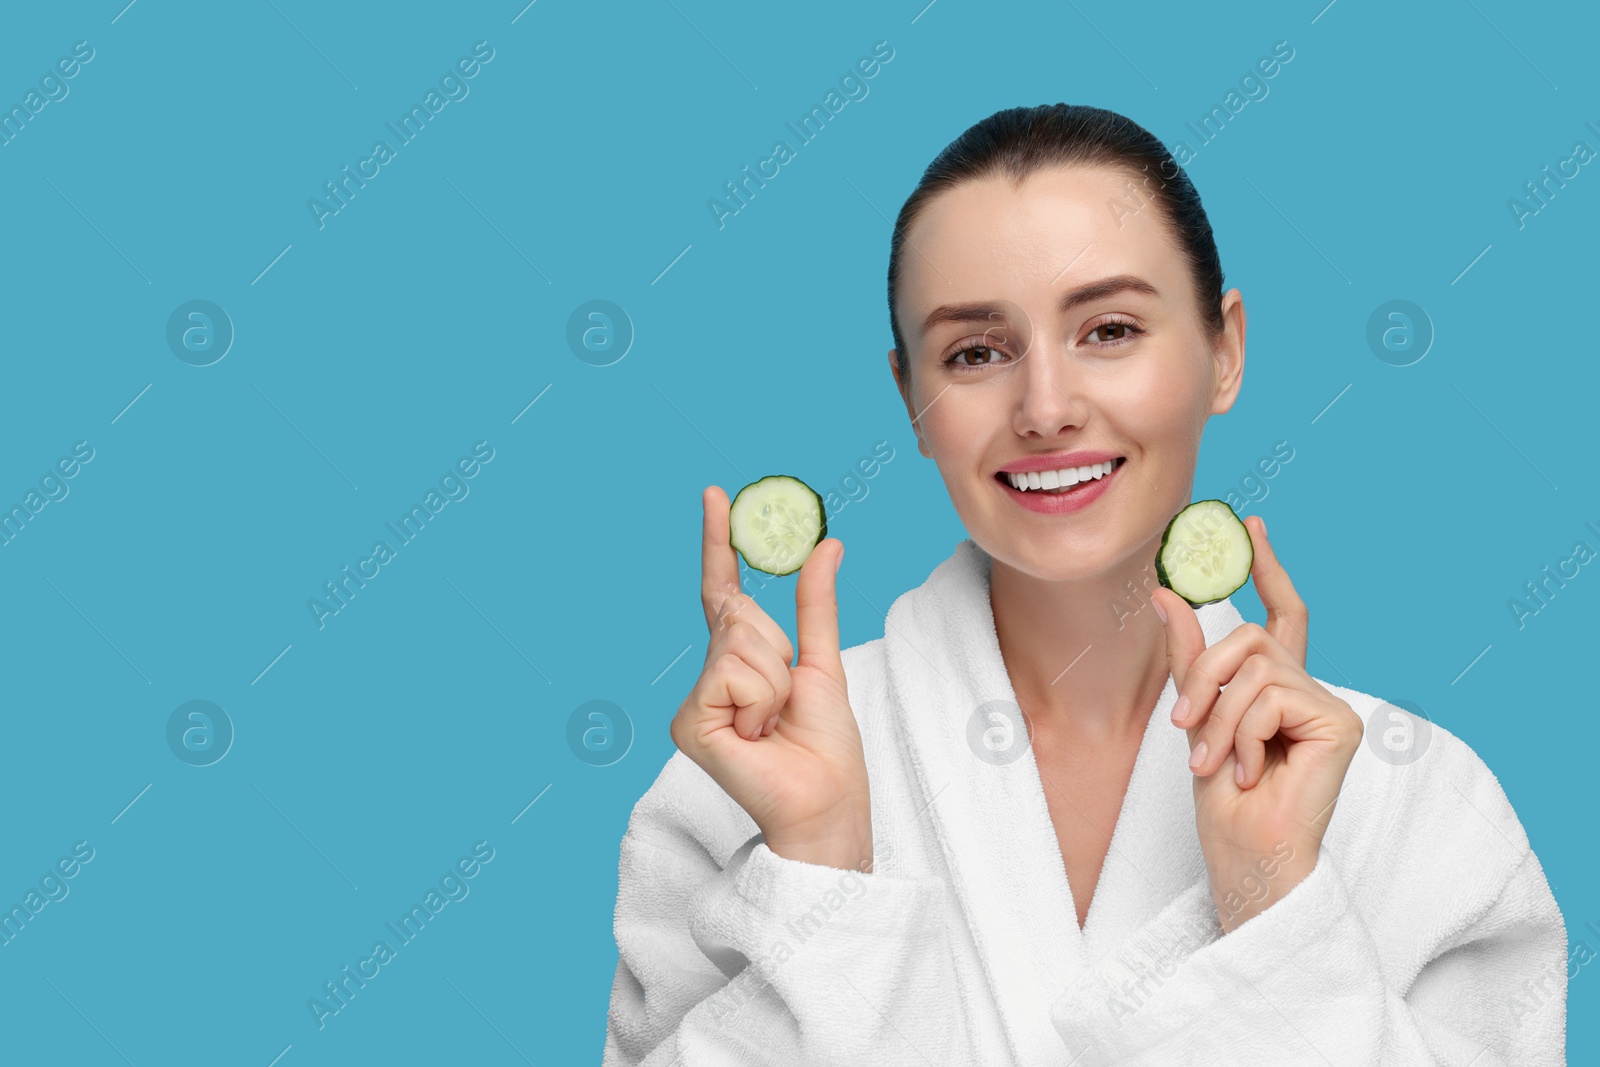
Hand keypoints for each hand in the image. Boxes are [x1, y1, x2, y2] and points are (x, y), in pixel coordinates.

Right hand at [670, 485, 871, 871]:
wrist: (827, 802)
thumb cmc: (825, 748)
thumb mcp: (824, 663)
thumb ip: (817, 605)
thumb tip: (828, 545)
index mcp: (737, 662)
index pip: (724, 591)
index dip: (719, 543)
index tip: (715, 495)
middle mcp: (708, 678)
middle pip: (740, 615)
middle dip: (779, 650)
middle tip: (786, 701)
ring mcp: (695, 701)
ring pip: (740, 642)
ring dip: (775, 681)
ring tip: (774, 723)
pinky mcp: (690, 722)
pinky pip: (734, 673)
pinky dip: (761, 700)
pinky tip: (757, 735)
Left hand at [1152, 515, 1363, 932]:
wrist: (1243, 854)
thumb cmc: (1222, 800)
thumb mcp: (1194, 716)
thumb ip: (1189, 656)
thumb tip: (1167, 591)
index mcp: (1278, 687)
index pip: (1281, 614)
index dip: (1267, 568)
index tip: (1251, 525)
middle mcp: (1309, 689)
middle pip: (1250, 638)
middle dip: (1204, 679)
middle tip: (1184, 729)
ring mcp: (1329, 704)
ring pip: (1254, 667)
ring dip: (1217, 718)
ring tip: (1215, 763)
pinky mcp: (1339, 723)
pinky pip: (1272, 696)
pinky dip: (1242, 734)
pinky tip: (1248, 771)